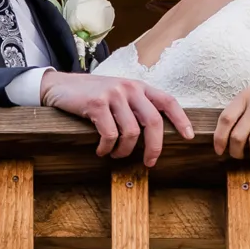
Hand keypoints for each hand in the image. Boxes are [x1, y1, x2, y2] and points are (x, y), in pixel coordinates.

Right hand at [41, 71, 193, 163]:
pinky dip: (106, 148)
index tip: (189, 137)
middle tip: (149, 162)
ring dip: (123, 151)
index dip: (181, 119)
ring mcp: (113, 95)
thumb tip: (154, 133)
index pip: (168, 101)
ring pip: (131, 132)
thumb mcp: (118, 94)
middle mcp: (129, 88)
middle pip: (154, 121)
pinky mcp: (96, 104)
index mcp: (139, 86)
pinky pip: (110, 134)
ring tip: (115, 155)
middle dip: (154, 147)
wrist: (60, 86)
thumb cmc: (91, 95)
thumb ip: (135, 106)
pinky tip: (100, 150)